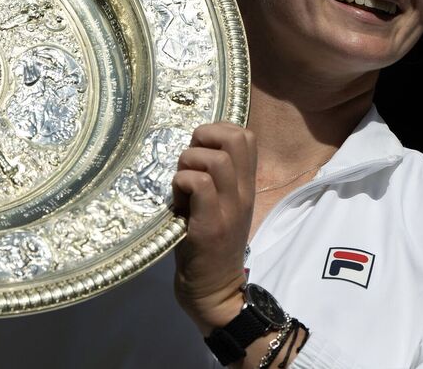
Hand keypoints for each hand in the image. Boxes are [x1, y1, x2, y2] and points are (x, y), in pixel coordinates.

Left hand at [172, 121, 256, 334]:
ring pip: (215, 159)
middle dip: (204, 136)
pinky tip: (176, 201)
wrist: (215, 292)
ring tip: (180, 183)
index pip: (246, 136)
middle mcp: (243, 193)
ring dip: (188, 162)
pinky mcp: (210, 226)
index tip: (199, 148)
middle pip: (236, 137)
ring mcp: (229, 209)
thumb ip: (213, 179)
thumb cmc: (209, 246)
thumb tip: (190, 148)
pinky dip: (181, 183)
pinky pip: (199, 184)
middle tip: (189, 158)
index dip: (218, 129)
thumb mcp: (219, 206)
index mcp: (245, 186)